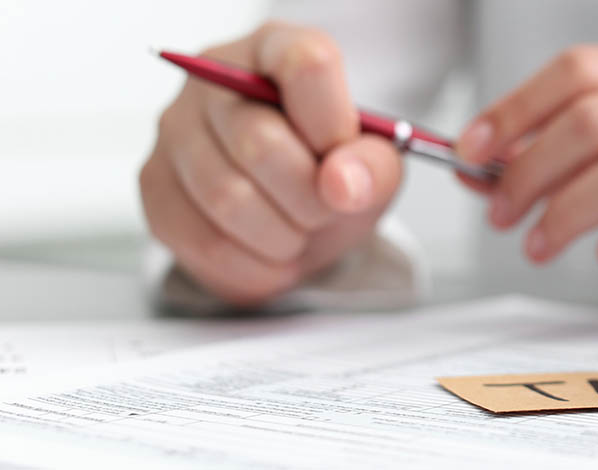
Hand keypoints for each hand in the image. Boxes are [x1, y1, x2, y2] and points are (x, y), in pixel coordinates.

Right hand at [140, 22, 402, 305]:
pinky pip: (203, 241)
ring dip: (283, 236)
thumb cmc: (333, 172)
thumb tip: (341, 184)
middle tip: (326, 209)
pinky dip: (253, 265)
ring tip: (299, 230)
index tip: (343, 159)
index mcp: (276, 51)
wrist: (299, 215)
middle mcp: (214, 81)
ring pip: (227, 199)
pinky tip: (271, 251)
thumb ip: (373, 166)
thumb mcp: (375, 165)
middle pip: (260, 143)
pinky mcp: (154, 186)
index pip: (305, 64)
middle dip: (310, 197)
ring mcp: (174, 131)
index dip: (333, 125)